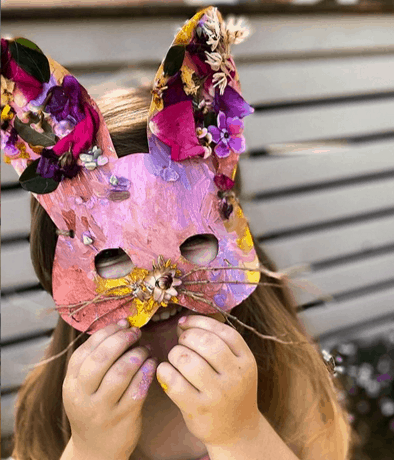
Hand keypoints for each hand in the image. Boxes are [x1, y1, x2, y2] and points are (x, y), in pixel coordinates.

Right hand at [62, 321, 156, 459]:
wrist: (96, 450)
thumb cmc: (93, 407)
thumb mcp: (83, 386)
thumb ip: (95, 360)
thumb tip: (120, 326)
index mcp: (71, 383)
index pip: (86, 350)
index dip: (107, 332)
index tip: (123, 323)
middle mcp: (83, 396)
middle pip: (102, 359)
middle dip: (122, 339)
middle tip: (135, 332)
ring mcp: (103, 409)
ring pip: (121, 372)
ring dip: (137, 354)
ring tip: (144, 348)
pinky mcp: (124, 417)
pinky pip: (138, 388)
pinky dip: (147, 371)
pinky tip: (152, 363)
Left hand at [156, 315, 260, 446]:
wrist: (238, 431)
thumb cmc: (230, 391)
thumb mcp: (236, 366)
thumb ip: (217, 343)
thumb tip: (182, 323)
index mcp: (246, 361)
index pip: (223, 331)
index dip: (199, 322)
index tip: (184, 323)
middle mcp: (235, 376)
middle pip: (205, 342)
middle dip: (186, 337)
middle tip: (181, 342)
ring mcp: (218, 395)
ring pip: (188, 360)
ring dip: (175, 353)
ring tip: (175, 357)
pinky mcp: (199, 409)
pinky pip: (175, 382)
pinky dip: (164, 371)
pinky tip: (165, 371)